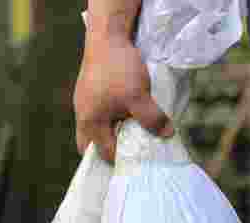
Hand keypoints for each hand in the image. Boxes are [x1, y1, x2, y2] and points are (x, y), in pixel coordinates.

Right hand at [74, 32, 173, 162]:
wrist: (107, 36)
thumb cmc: (119, 69)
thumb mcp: (139, 97)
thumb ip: (152, 119)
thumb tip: (167, 135)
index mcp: (90, 123)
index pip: (104, 153)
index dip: (122, 159)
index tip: (139, 159)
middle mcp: (82, 116)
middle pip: (90, 146)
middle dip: (107, 150)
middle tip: (128, 150)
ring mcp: (82, 102)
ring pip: (93, 128)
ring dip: (109, 133)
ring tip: (129, 131)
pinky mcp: (87, 90)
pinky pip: (96, 113)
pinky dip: (108, 118)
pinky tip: (123, 111)